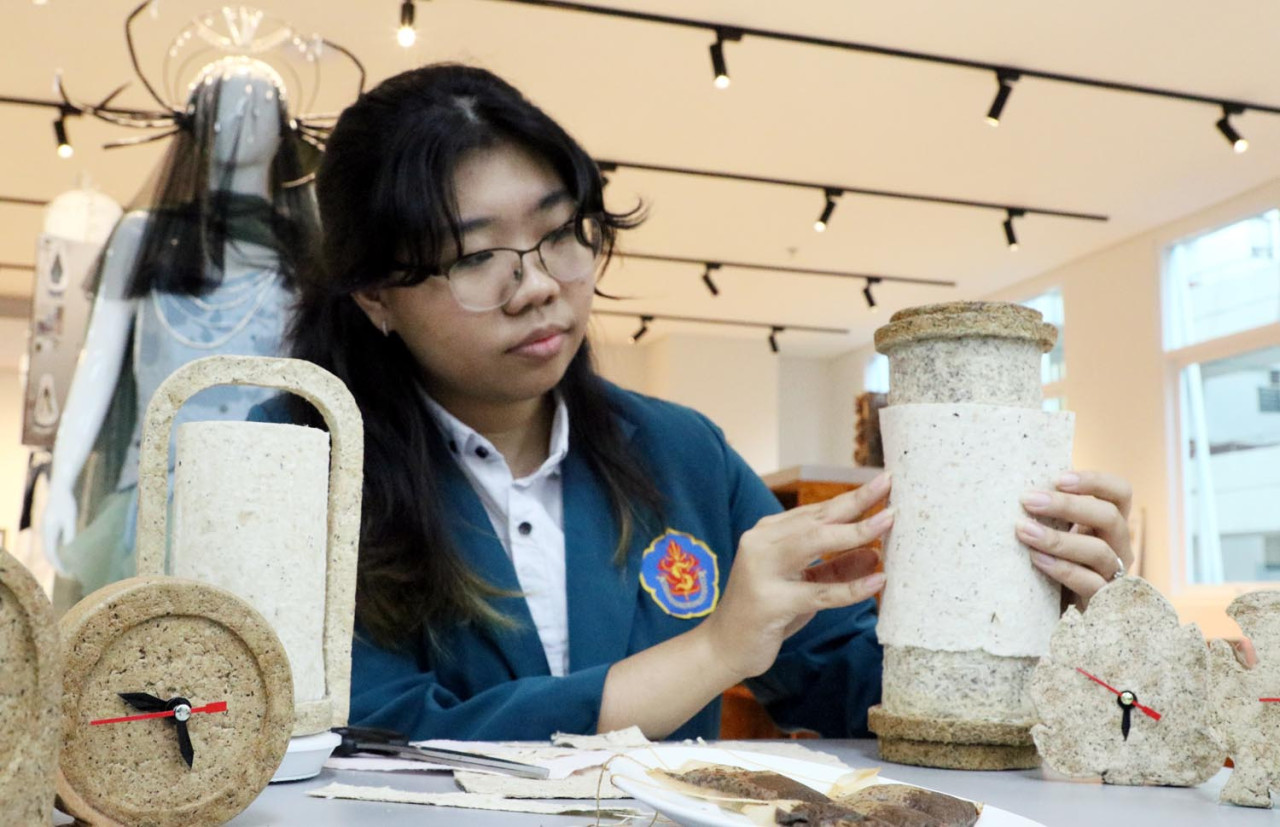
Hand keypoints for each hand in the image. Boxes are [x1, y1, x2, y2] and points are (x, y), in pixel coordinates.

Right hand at [41, 482, 78, 575]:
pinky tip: (68, 555)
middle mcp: (45, 533)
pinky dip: (58, 552)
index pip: (51, 554)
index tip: (67, 573)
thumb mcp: (70, 518)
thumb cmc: (67, 503)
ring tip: (69, 568)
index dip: (58, 565)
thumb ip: (69, 533)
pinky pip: (52, 544)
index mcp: (48, 532)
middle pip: (48, 554)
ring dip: (57, 560)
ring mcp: (46, 531)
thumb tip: (69, 548)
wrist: (60, 490)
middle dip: (57, 565)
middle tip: (69, 575)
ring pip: (50, 550)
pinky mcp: (50, 529)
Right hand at [700, 473, 891, 680]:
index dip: (850, 498)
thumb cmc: (766, 614)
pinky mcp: (770, 603)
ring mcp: (762, 571)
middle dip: (855, 501)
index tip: (882, 482)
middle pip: (816, 519)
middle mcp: (760, 544)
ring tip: (888, 521)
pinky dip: (851, 587)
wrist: (724, 647)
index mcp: (767, 534)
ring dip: (855, 532)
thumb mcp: (803, 585)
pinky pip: (819, 593)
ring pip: (815, 542)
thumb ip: (833, 567)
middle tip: (888, 484)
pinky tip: (878, 581)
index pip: (815, 511)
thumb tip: (875, 552)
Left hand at [1016, 470, 1132, 607]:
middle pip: (1109, 517)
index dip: (1094, 481)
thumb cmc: (1059, 562)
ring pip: (1099, 551)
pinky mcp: (1104, 601)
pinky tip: (1036, 559)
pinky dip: (1062, 569)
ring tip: (1023, 530)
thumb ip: (1055, 514)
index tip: (1058, 479)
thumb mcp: (1063, 533)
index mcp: (1111, 525)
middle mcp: (1120, 547)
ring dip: (1058, 539)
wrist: (1066, 612)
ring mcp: (1115, 575)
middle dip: (1068, 506)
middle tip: (1029, 500)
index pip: (1120, 493)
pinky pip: (1090, 583)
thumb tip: (1024, 486)